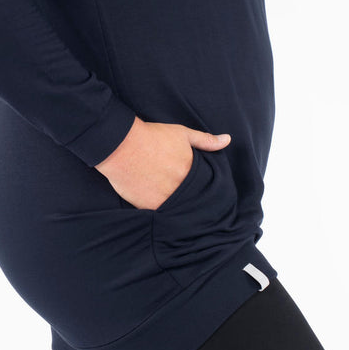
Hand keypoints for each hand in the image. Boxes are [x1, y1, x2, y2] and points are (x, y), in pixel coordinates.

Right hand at [94, 116, 230, 209]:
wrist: (121, 145)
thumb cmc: (151, 137)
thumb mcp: (182, 134)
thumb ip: (205, 140)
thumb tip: (227, 140)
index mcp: (192, 173)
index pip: (206, 188)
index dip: (204, 189)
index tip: (201, 189)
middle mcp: (181, 189)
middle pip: (193, 201)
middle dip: (192, 200)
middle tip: (185, 196)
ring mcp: (165, 200)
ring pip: (178, 210)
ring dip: (178, 207)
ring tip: (173, 202)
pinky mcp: (148, 207)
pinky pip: (161, 215)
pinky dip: (162, 212)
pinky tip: (160, 205)